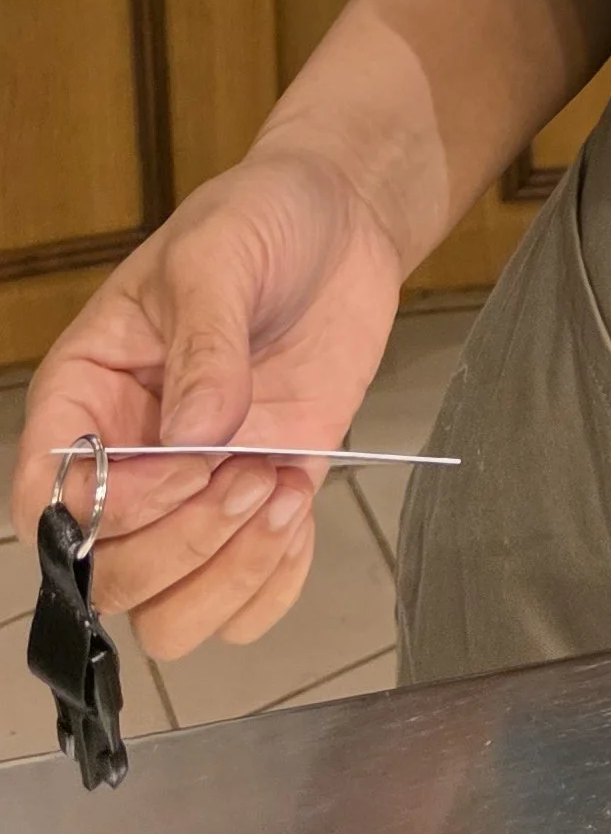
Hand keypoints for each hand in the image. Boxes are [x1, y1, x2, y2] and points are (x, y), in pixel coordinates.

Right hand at [9, 140, 405, 656]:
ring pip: (166, 614)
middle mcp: (125, 461)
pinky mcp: (255, 506)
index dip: (105, 511)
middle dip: (182, 543)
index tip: (186, 466)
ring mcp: (191, 495)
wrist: (343, 221)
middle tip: (254, 471)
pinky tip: (300, 508)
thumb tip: (192, 440)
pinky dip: (272, 585)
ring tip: (283, 489)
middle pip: (107, 576)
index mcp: (84, 395)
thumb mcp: (219, 255)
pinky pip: (242, 607)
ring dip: (225, 577)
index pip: (44, 499)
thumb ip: (205, 345)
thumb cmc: (262, 219)